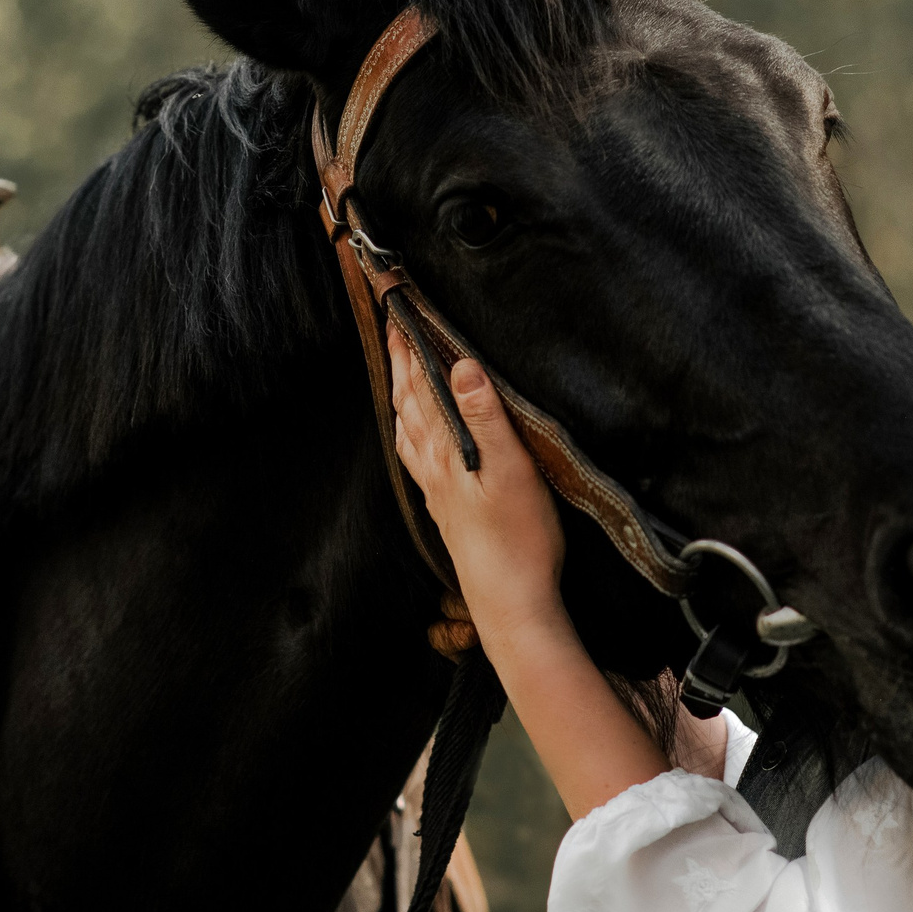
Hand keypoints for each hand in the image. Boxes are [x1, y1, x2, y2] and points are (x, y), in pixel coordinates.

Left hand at [388, 326, 567, 642]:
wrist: (511, 602)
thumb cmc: (518, 540)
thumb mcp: (511, 470)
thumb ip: (484, 416)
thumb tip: (461, 365)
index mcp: (445, 449)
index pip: (419, 384)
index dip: (408, 345)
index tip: (399, 308)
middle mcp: (432, 466)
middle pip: (407, 401)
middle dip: (400, 360)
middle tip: (394, 324)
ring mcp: (436, 487)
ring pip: (408, 427)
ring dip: (402, 392)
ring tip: (401, 368)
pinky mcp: (447, 507)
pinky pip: (417, 454)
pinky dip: (412, 429)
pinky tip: (417, 434)